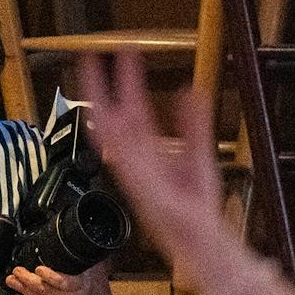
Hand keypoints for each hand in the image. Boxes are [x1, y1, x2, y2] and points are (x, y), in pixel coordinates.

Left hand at [5, 264, 101, 294]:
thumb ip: (71, 259)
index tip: (38, 268)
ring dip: (23, 289)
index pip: (65, 282)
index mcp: (79, 284)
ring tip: (11, 280)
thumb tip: (58, 241)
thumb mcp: (83, 269)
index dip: (51, 277)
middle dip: (29, 280)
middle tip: (17, 271)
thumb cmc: (81, 281)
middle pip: (47, 290)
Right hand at [78, 50, 239, 294]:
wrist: (203, 240)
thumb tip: (193, 91)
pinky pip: (123, 160)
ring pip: (110, 132)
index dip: (128, 82)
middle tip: (92, 55)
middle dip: (103, 87)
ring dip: (100, 104)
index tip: (124, 55)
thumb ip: (194, 124)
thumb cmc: (198, 206)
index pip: (134, 110)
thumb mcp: (199, 155)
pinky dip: (113, 142)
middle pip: (115, 115)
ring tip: (91, 75)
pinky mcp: (139, 189)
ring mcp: (134, 173)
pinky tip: (104, 120)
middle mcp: (136, 160)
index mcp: (149, 151)